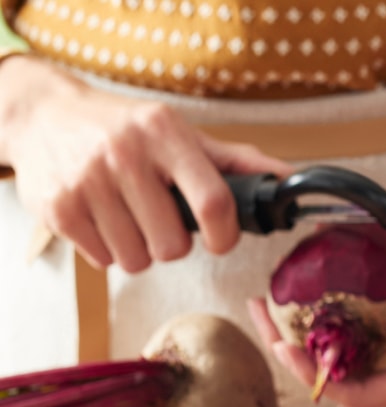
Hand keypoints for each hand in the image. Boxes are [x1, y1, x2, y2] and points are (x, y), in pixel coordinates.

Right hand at [0, 56, 292, 270]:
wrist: (45, 116)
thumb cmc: (126, 130)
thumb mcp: (180, 134)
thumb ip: (236, 162)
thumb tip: (290, 181)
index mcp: (165, 133)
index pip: (213, 203)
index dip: (225, 236)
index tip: (220, 239)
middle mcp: (125, 154)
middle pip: (173, 245)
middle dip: (174, 243)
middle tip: (161, 219)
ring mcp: (88, 182)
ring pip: (138, 260)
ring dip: (140, 249)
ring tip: (129, 217)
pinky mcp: (59, 209)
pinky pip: (105, 261)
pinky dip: (109, 250)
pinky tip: (103, 218)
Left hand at [248, 179, 385, 406]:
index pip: (364, 396)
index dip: (320, 379)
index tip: (285, 344)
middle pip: (346, 382)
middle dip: (298, 357)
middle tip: (261, 316)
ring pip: (346, 359)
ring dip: (303, 338)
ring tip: (267, 305)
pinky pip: (356, 334)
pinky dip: (324, 319)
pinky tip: (301, 294)